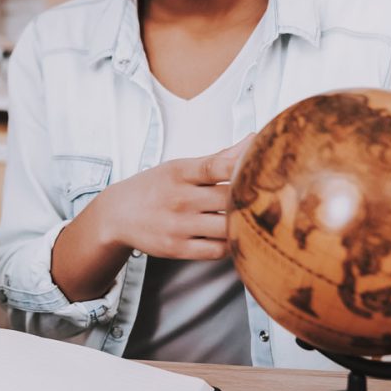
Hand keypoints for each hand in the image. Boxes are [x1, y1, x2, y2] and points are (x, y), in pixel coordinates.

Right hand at [79, 138, 250, 260]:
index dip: (242, 165)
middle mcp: (180, 199)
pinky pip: (216, 250)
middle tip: (274, 198)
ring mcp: (178, 225)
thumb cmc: (154, 187)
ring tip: (258, 220)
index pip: (215, 167)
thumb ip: (218, 158)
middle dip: (253, 199)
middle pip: (228, 199)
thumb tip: (252, 140)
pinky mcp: (177, 248)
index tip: (263, 165)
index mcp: (180, 173)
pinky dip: (232, 245)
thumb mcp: (180, 167)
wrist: (116, 215)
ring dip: (245, 224)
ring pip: (226, 227)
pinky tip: (236, 236)